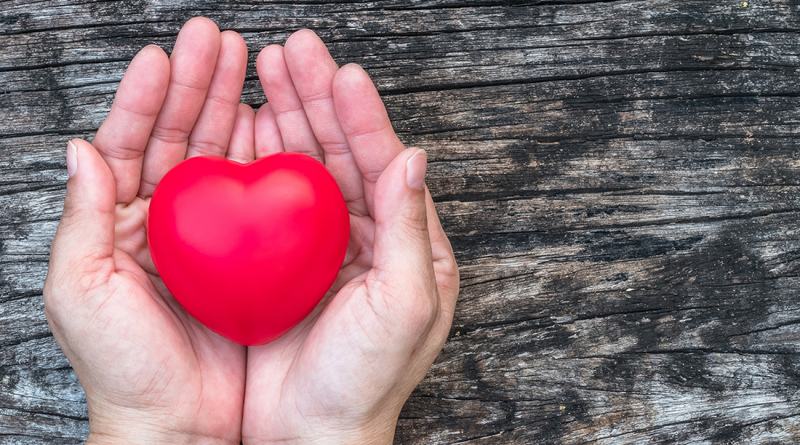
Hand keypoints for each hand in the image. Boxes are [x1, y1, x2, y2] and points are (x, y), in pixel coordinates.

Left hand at [43, 18, 252, 443]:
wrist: (178, 424)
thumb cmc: (123, 367)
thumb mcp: (81, 291)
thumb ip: (82, 218)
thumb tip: (80, 148)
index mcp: (117, 223)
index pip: (128, 144)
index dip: (144, 97)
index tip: (164, 55)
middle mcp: (164, 221)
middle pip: (177, 137)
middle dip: (195, 85)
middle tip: (215, 40)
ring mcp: (210, 235)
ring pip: (218, 157)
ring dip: (229, 107)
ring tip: (247, 63)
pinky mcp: (249, 255)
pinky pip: (256, 196)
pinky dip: (263, 157)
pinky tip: (271, 124)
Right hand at [240, 31, 459, 443]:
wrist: (312, 435)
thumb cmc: (368, 381)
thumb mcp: (406, 305)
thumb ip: (411, 228)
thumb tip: (416, 156)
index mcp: (408, 244)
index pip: (386, 164)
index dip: (364, 117)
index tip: (342, 73)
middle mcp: (366, 237)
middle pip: (341, 153)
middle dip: (319, 100)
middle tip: (294, 50)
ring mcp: (319, 246)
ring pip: (304, 166)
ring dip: (287, 116)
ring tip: (266, 70)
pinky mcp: (279, 261)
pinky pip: (267, 199)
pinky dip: (257, 159)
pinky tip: (244, 126)